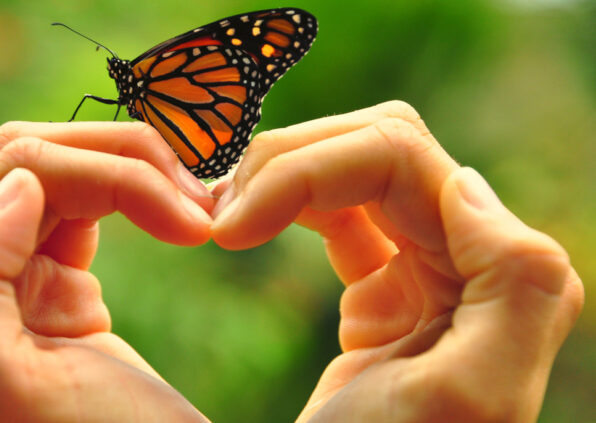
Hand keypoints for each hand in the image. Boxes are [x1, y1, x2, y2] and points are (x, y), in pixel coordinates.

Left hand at [0, 122, 213, 421]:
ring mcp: (1, 271)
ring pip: (62, 167)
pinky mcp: (50, 274)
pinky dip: (133, 195)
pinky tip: (175, 221)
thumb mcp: (8, 388)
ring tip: (196, 213)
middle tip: (200, 208)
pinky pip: (82, 200)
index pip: (16, 176)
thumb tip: (18, 186)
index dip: (113, 180)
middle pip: (36, 159)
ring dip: (136, 176)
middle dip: (128, 167)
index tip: (193, 228)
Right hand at [211, 101, 583, 421]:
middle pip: (374, 147)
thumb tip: (464, 181)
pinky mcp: (383, 281)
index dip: (306, 171)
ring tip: (224, 221)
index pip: (398, 157)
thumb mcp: (467, 395)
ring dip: (284, 178)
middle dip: (290, 163)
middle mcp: (467, 252)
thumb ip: (515, 282)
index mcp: (497, 269)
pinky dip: (290, 204)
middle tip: (221, 216)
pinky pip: (340, 214)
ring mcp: (422, 263)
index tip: (230, 231)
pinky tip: (245, 228)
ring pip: (354, 167)